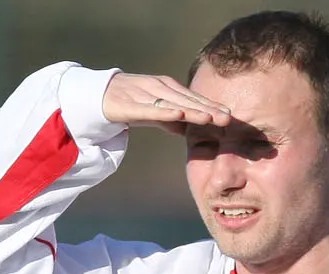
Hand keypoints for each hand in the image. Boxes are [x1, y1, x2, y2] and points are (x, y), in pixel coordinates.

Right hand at [102, 72, 231, 134]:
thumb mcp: (154, 112)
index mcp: (168, 90)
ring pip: (173, 103)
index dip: (211, 108)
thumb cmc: (129, 103)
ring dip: (193, 111)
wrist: (98, 94)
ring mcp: (145, 95)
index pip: (193, 100)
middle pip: (188, 101)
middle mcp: (160, 89)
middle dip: (208, 109)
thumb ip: (170, 120)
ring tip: (210, 118)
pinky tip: (179, 115)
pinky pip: (150, 109)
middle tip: (228, 118)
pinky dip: (165, 111)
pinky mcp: (130, 104)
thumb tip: (188, 131)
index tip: (230, 117)